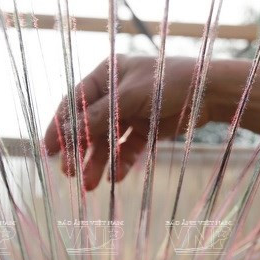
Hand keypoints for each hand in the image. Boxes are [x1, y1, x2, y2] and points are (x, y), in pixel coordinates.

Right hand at [42, 55, 223, 190]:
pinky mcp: (147, 127)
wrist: (211, 91)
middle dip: (80, 150)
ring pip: (107, 140)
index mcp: (106, 74)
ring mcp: (131, 111)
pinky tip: (116, 177)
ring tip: (91, 184)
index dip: (60, 127)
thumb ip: (100, 115)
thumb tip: (69, 132)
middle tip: (70, 173)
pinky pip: (128, 147)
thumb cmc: (170, 81)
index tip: (48, 150)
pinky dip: (121, 161)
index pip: (74, 103)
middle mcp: (115, 92)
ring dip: (98, 161)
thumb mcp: (130, 96)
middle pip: (89, 125)